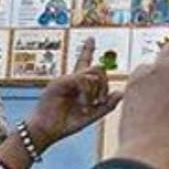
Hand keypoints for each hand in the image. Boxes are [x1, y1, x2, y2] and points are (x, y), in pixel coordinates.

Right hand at [25, 38, 121, 152]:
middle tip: (99, 102)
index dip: (87, 50)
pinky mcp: (59, 82)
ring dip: (95, 91)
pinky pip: (82, 79)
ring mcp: (65, 80)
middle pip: (98, 69)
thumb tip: (121, 93)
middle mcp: (72, 79)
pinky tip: (83, 104)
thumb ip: (107, 105)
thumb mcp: (93, 115)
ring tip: (87, 105)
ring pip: (92, 73)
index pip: (85, 63)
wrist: (47, 130)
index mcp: (79, 85)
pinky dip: (87, 93)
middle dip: (105, 85)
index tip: (90, 38)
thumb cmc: (67, 123)